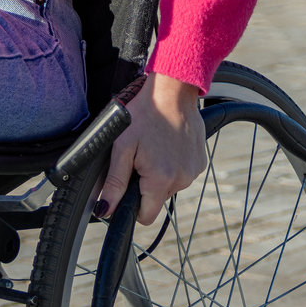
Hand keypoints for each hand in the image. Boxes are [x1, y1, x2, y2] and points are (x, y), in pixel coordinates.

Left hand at [97, 72, 206, 225]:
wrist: (173, 89)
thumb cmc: (145, 113)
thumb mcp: (122, 145)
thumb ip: (114, 182)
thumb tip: (104, 210)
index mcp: (160, 181)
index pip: (146, 216)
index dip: (132, 206)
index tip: (127, 187)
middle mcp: (181, 181)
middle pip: (156, 199)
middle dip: (145, 184)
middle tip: (139, 156)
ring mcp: (194, 171)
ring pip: (169, 185)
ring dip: (159, 173)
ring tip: (153, 145)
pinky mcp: (200, 161)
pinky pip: (182, 173)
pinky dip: (173, 164)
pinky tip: (167, 142)